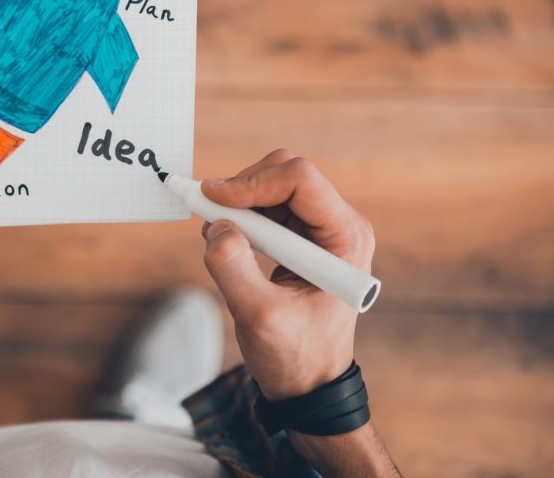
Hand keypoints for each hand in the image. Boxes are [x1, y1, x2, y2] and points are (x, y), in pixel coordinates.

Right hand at [200, 149, 374, 400]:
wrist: (307, 381)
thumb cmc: (295, 355)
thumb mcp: (258, 317)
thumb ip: (233, 268)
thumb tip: (215, 226)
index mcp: (346, 238)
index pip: (301, 179)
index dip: (252, 182)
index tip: (211, 199)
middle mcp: (339, 224)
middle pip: (286, 171)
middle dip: (242, 187)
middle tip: (207, 213)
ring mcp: (321, 228)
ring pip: (272, 182)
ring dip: (238, 202)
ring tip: (218, 235)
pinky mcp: (302, 234)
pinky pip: (266, 203)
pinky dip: (239, 213)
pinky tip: (228, 240)